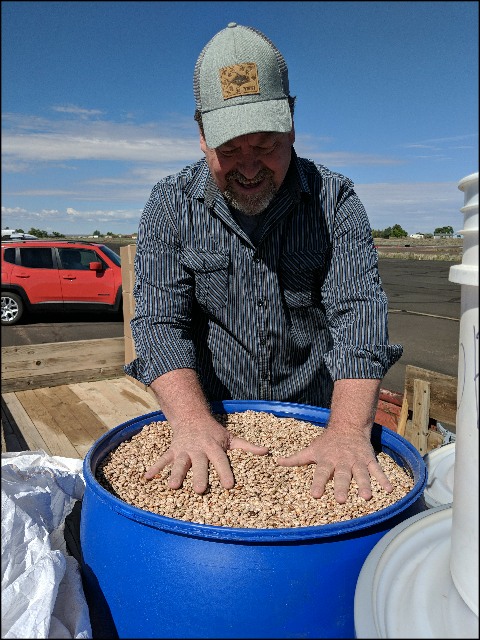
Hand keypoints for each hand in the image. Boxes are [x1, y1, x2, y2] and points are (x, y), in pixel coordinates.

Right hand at [144, 419, 268, 493]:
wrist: (192, 416)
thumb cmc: (214, 432)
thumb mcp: (231, 438)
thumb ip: (247, 447)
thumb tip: (267, 452)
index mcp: (213, 446)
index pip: (221, 461)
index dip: (225, 472)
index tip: (229, 486)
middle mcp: (198, 449)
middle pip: (199, 464)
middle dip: (199, 477)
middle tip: (200, 491)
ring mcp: (184, 450)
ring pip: (179, 463)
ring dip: (175, 474)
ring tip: (172, 487)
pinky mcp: (172, 450)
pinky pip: (162, 459)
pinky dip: (154, 468)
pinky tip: (147, 478)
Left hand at [276, 426, 392, 503]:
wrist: (348, 425)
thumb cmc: (327, 442)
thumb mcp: (311, 449)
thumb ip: (296, 458)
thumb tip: (277, 462)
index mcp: (327, 460)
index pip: (321, 473)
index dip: (318, 483)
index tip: (315, 495)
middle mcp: (342, 461)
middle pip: (342, 476)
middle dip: (341, 487)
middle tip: (340, 500)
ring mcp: (358, 461)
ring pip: (362, 474)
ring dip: (365, 485)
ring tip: (366, 497)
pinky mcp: (370, 460)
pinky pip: (378, 470)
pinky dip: (384, 479)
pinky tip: (389, 490)